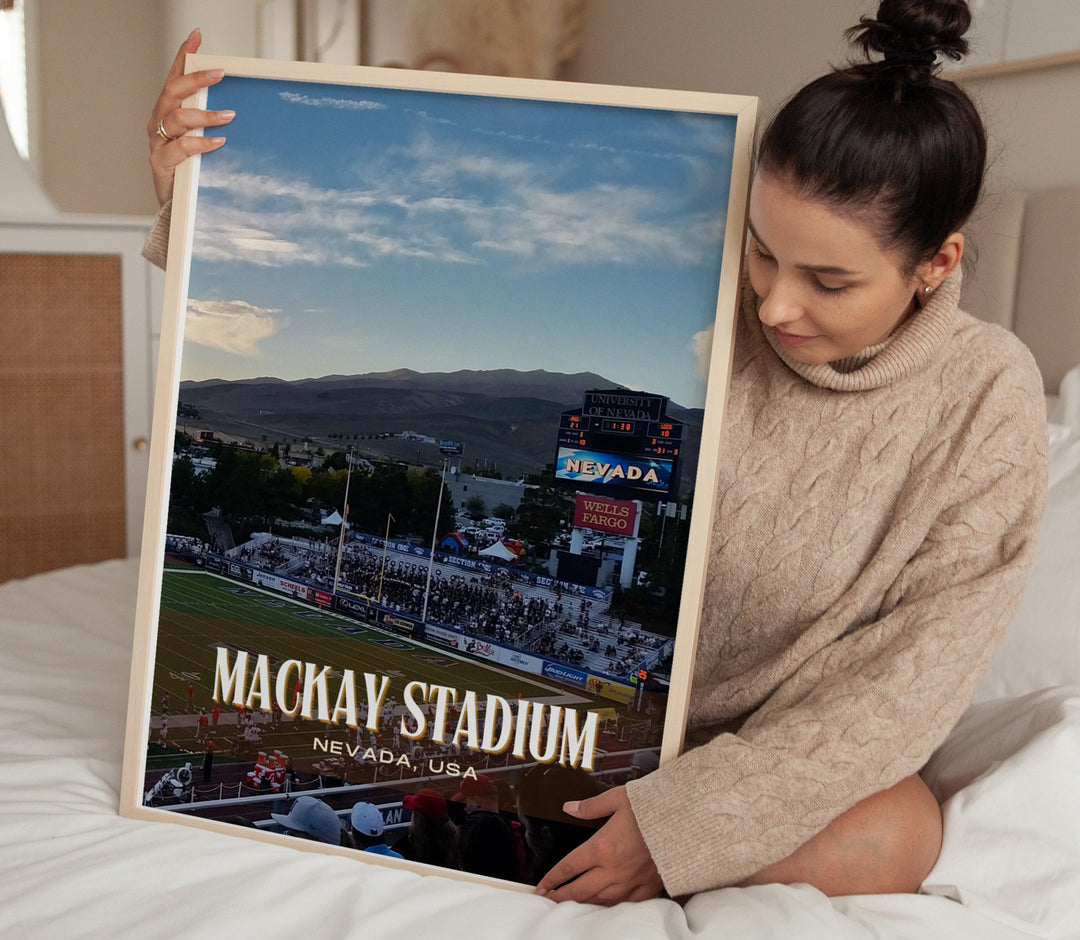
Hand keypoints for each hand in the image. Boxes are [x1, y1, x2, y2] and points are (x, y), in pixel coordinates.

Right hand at [147, 28, 233, 205]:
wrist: (175, 206)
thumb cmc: (190, 169)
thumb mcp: (201, 140)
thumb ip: (210, 122)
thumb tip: (238, 107)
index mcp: (168, 111)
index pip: (174, 77)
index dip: (184, 56)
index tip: (197, 36)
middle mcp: (159, 122)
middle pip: (173, 92)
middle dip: (195, 80)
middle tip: (219, 73)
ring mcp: (158, 142)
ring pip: (176, 118)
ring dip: (204, 115)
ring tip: (228, 116)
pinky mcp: (160, 163)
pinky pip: (181, 148)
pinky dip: (200, 143)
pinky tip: (218, 142)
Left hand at [533, 786, 662, 904]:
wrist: (685, 821)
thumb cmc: (653, 807)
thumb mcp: (618, 799)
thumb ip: (591, 806)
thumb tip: (570, 807)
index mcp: (602, 847)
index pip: (569, 867)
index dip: (552, 879)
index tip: (541, 887)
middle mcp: (613, 869)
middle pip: (580, 890)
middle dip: (561, 897)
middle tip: (548, 901)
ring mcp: (631, 880)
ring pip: (600, 900)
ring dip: (583, 904)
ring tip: (572, 905)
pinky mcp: (648, 886)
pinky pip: (626, 903)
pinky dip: (612, 906)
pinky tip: (606, 905)